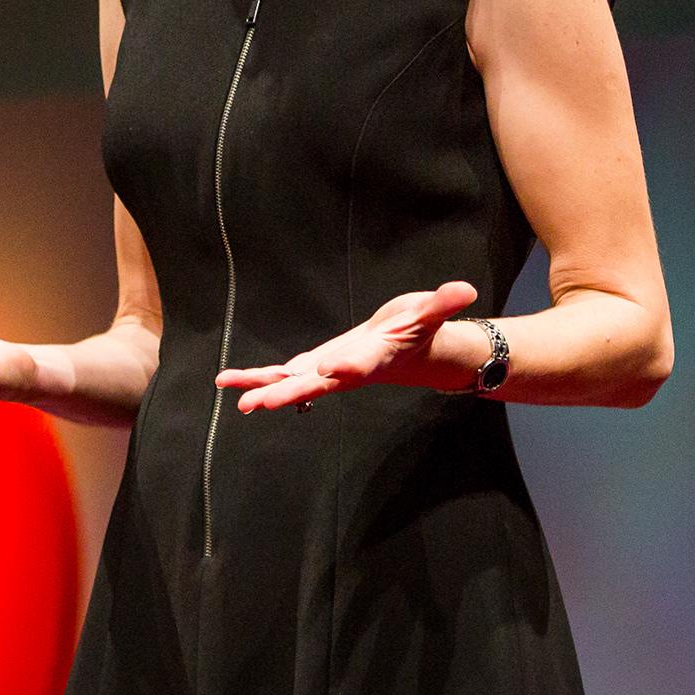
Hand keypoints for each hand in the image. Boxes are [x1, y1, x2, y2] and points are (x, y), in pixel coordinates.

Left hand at [215, 280, 481, 412]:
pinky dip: (257, 377)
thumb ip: (443, 303)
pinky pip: (281, 375)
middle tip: (258, 405)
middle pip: (315, 386)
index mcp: (373, 359)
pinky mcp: (314, 367)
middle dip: (286, 394)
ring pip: (291, 385)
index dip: (345, 367)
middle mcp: (346, 372)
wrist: (409, 350)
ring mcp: (327, 373)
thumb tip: (466, 289)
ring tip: (236, 397)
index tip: (329, 371)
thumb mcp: (430, 312)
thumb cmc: (419, 330)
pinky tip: (228, 380)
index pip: (360, 364)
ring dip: (263, 390)